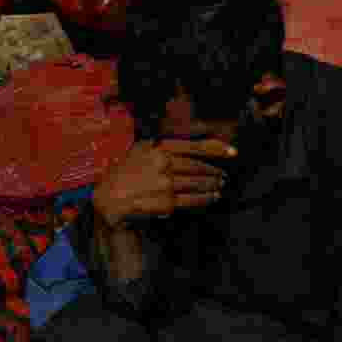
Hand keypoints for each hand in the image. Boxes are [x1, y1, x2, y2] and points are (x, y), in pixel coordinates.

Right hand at [93, 137, 235, 229]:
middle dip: (214, 172)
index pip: (195, 146)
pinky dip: (205, 198)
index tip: (233, 152)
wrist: (108, 197)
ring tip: (220, 186)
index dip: (217, 149)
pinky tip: (212, 198)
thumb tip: (194, 139)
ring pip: (197, 183)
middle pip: (198, 167)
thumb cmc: (125, 171)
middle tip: (223, 176)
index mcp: (158, 147)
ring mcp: (166, 183)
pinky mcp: (166, 202)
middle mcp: (164, 163)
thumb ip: (165, 143)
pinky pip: (192, 200)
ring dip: (212, 185)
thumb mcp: (141, 148)